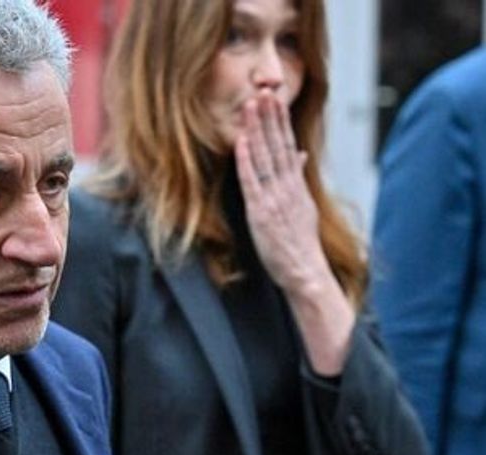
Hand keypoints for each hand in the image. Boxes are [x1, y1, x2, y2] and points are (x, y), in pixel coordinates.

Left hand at [234, 92, 327, 294]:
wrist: (305, 270)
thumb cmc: (300, 243)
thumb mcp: (304, 206)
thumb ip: (298, 179)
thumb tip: (298, 156)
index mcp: (295, 185)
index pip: (288, 146)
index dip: (281, 122)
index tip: (276, 99)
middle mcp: (287, 187)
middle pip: (278, 145)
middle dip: (270, 117)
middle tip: (264, 90)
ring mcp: (274, 198)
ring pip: (265, 157)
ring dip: (258, 130)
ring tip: (251, 105)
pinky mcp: (261, 212)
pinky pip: (252, 181)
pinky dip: (247, 161)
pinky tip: (242, 142)